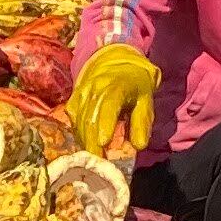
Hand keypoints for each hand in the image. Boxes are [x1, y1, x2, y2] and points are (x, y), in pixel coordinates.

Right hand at [68, 43, 160, 161]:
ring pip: (80, 119)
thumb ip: (142, 122)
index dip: (105, 123)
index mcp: (117, 85)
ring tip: (91, 157)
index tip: (103, 143)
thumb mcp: (146, 99)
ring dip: (84, 139)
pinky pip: (73, 117)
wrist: (117, 58)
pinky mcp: (75, 97)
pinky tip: (84, 142)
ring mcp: (82, 91)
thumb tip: (138, 146)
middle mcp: (96, 86)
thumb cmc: (135, 82)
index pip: (108, 104)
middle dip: (92, 142)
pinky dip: (78, 131)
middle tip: (97, 162)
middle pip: (90, 117)